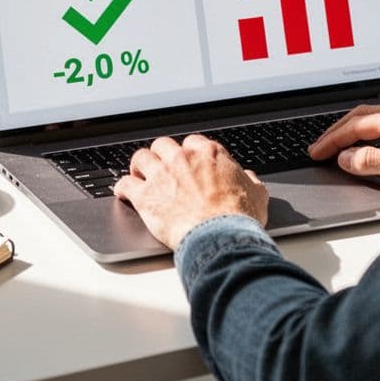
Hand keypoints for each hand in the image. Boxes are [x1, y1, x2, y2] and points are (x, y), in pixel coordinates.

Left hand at [114, 134, 269, 248]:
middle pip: (163, 145)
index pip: (193, 143)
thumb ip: (249, 181)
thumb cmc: (239, 218)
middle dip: (162, 155)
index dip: (189, 153)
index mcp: (209, 154)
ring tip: (139, 174)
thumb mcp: (256, 194)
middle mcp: (182, 159)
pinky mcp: (145, 196)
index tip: (188, 163)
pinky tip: (124, 193)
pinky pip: (125, 184)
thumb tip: (249, 179)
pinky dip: (123, 188)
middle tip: (163, 168)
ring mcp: (162, 175)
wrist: (222, 237)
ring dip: (140, 166)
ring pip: (141, 158)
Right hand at [307, 105, 379, 193]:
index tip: (317, 151)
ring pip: (378, 119)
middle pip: (363, 116)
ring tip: (341, 141)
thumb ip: (372, 161)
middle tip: (321, 146)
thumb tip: (347, 157)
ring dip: (355, 129)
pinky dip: (373, 133)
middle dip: (338, 130)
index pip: (355, 125)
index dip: (332, 139)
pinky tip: (376, 142)